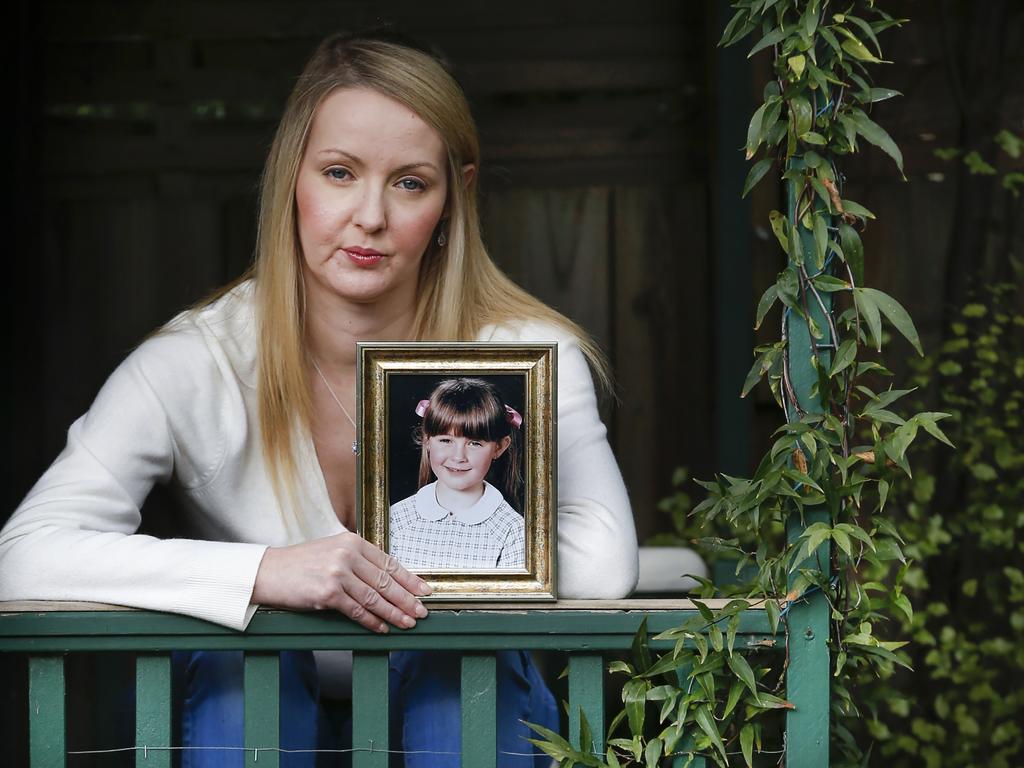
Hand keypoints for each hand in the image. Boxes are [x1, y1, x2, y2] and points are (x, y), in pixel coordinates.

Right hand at [252, 532, 430, 632]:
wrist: (268, 572)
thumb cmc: (299, 564)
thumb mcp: (331, 551)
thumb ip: (357, 562)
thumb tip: (387, 581)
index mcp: (352, 542)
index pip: (388, 562)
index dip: (409, 579)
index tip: (424, 590)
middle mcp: (347, 554)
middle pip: (386, 581)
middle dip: (407, 599)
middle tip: (422, 611)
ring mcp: (338, 573)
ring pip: (375, 597)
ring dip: (394, 613)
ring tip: (408, 622)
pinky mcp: (328, 593)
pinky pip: (357, 610)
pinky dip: (372, 621)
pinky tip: (382, 628)